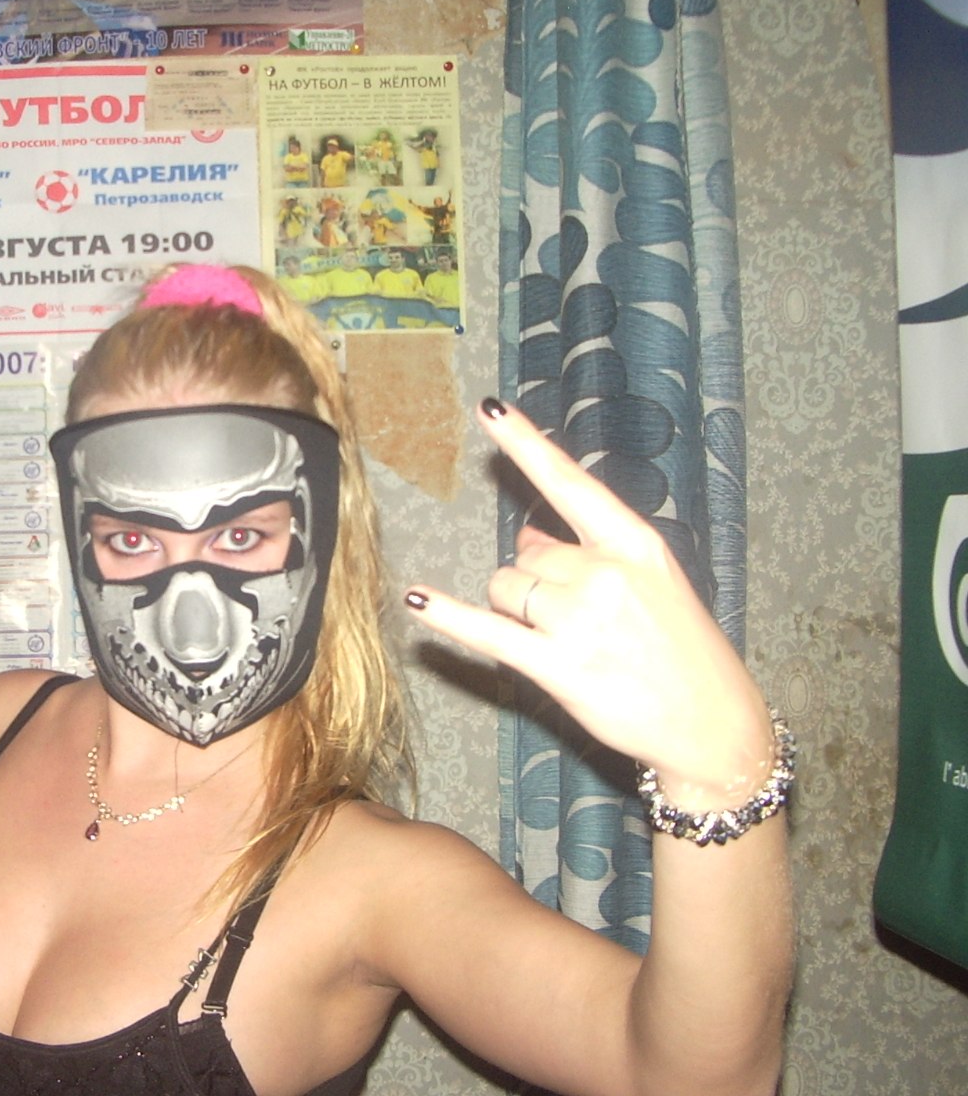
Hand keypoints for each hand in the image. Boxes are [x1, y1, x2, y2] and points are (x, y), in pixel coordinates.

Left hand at [404, 400, 774, 810]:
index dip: (525, 443)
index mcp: (634, 543)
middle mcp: (605, 574)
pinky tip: (417, 598)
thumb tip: (530, 535)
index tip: (489, 409)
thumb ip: (588, 551)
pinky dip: (449, 616)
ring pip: (504, 589)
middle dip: (533, 580)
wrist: (716, 725)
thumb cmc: (682, 651)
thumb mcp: (651, 583)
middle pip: (523, 553)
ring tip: (565, 641)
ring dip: (516, 610)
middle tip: (576, 619)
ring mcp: (580, 620)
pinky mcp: (558, 666)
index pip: (568, 482)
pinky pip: (487, 631)